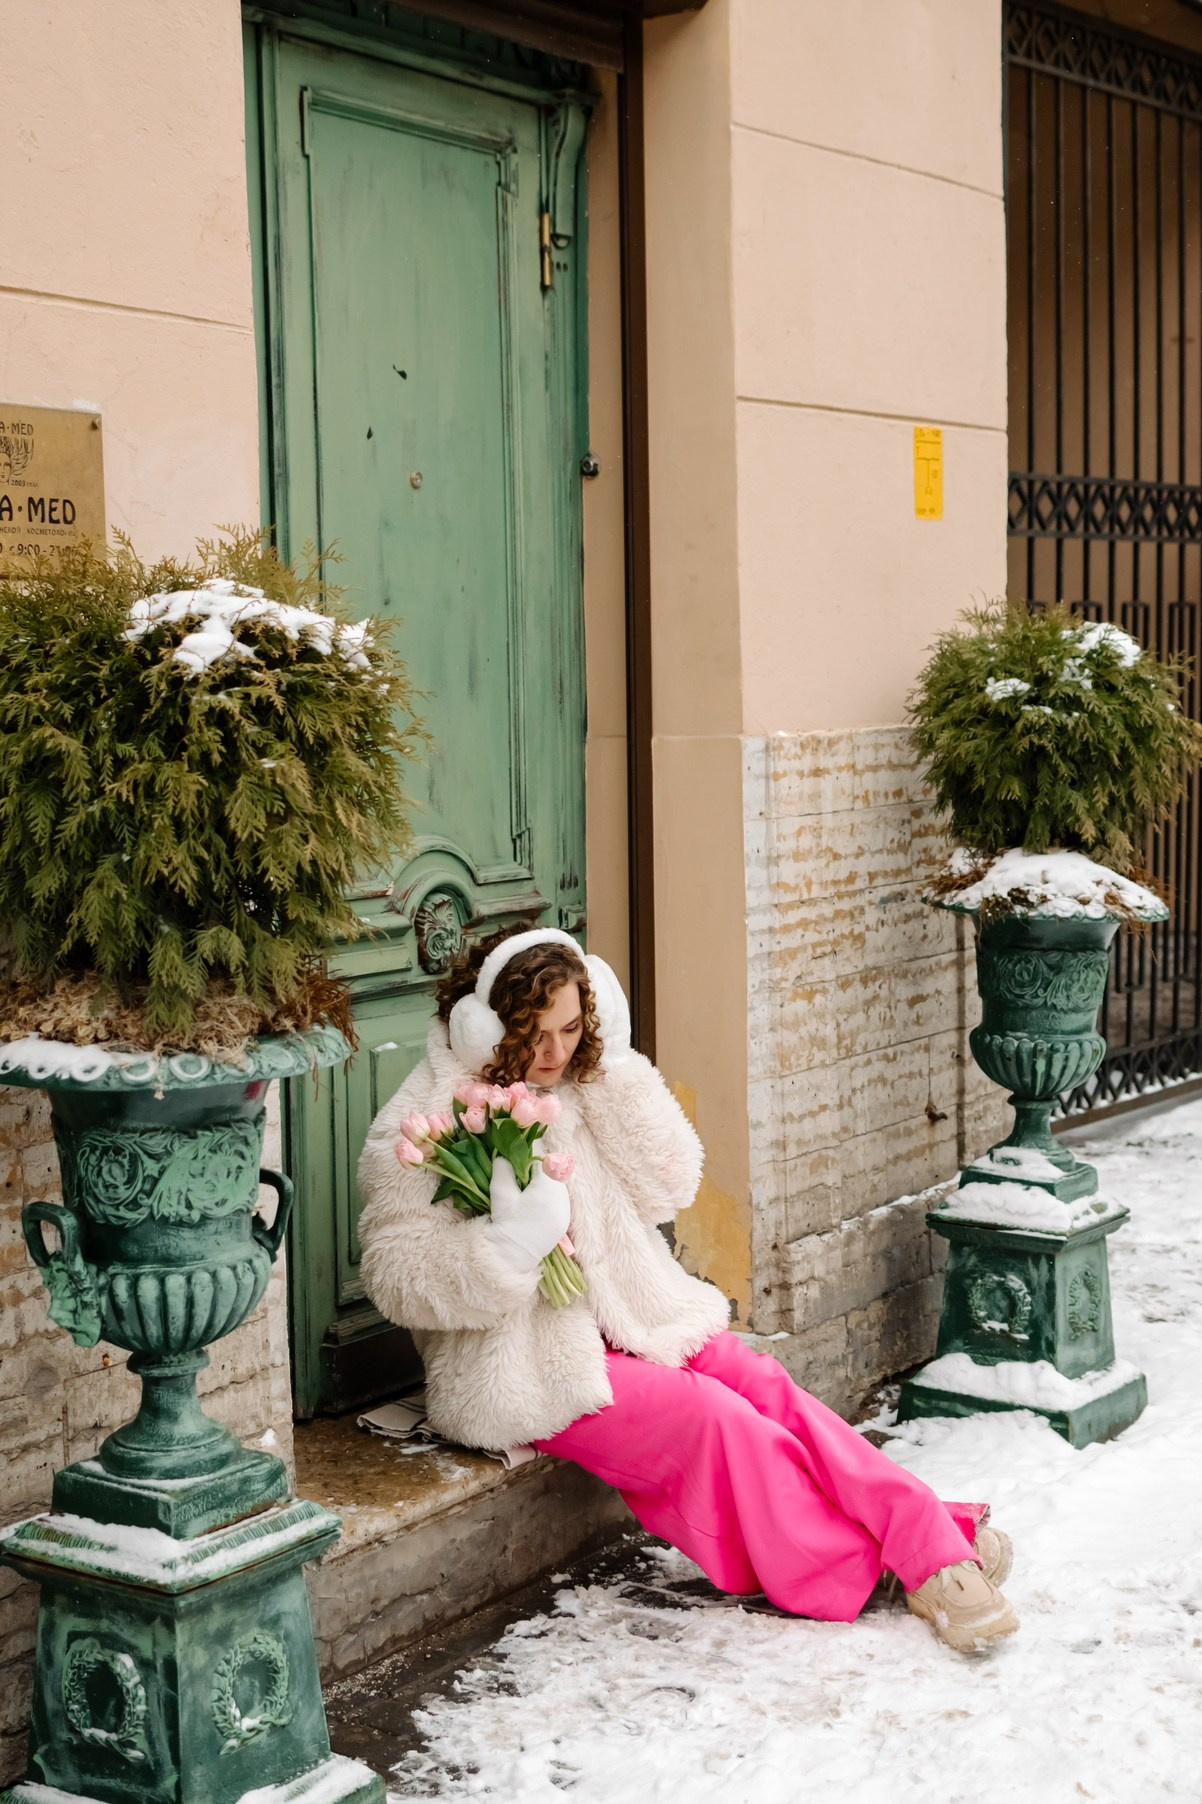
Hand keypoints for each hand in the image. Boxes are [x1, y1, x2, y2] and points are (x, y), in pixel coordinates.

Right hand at [487, 1156, 569, 1272]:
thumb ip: (503, 1169)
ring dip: (542, 1177)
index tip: (517, 1143)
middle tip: (518, 1162)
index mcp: (549, 1187)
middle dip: (536, 1163)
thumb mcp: (501, 1193)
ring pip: (556, 1182)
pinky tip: (532, 1195)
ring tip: (524, 1179)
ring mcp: (565, 1208)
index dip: (528, 1148)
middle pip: (552, 1169)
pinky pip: (557, 1196)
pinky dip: (546, 1190)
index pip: (541, 1158)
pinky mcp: (563, 1219)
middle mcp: (562, 1196)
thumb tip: (503, 1154)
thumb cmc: (507, 1224)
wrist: (512, 1257)